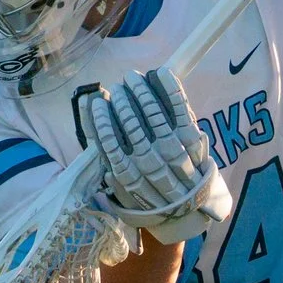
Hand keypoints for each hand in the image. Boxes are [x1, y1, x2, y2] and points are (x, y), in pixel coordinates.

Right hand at [77, 70, 232, 244]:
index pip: (111, 144)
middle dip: (122, 104)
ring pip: (154, 116)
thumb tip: (90, 113)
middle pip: (132, 127)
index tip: (98, 103)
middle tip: (116, 88)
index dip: (103, 121)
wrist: (188, 209)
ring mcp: (173, 151)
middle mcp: (150, 164)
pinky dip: (170, 90)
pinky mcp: (192, 140)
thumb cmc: (147, 194)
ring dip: (141, 94)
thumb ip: (104, 151)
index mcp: (128, 176)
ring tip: (131, 79)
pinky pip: (181, 111)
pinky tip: (160, 74)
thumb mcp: (120, 181)